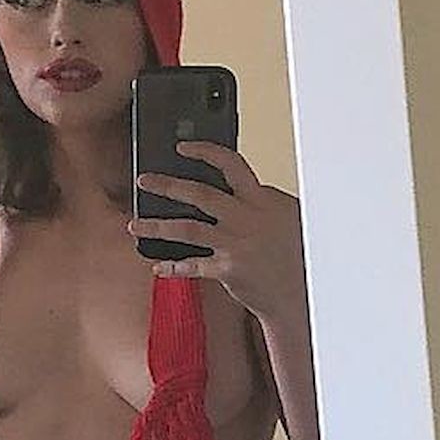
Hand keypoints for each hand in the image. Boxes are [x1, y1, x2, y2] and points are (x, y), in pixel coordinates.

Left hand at [127, 139, 308, 323]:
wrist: (305, 292)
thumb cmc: (296, 253)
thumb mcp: (286, 215)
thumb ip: (258, 201)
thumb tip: (225, 190)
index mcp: (264, 199)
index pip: (231, 165)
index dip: (205, 152)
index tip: (182, 148)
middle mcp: (248, 218)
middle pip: (200, 194)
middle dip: (167, 185)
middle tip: (144, 181)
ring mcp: (236, 243)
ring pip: (187, 228)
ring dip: (156, 226)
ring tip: (135, 224)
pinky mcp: (229, 269)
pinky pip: (193, 265)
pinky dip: (173, 266)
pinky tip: (159, 266)